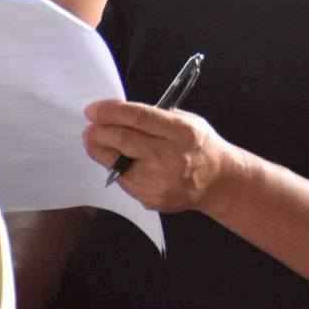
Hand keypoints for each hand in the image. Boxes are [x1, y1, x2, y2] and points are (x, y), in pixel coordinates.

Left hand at [83, 99, 244, 214]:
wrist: (218, 181)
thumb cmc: (200, 145)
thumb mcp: (187, 121)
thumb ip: (156, 118)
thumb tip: (118, 115)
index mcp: (182, 132)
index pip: (139, 118)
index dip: (111, 112)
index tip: (93, 110)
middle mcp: (171, 156)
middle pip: (123, 141)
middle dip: (99, 131)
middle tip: (90, 126)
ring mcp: (160, 181)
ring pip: (116, 164)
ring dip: (100, 150)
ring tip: (94, 141)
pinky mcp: (151, 198)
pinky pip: (124, 180)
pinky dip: (116, 168)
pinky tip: (118, 160)